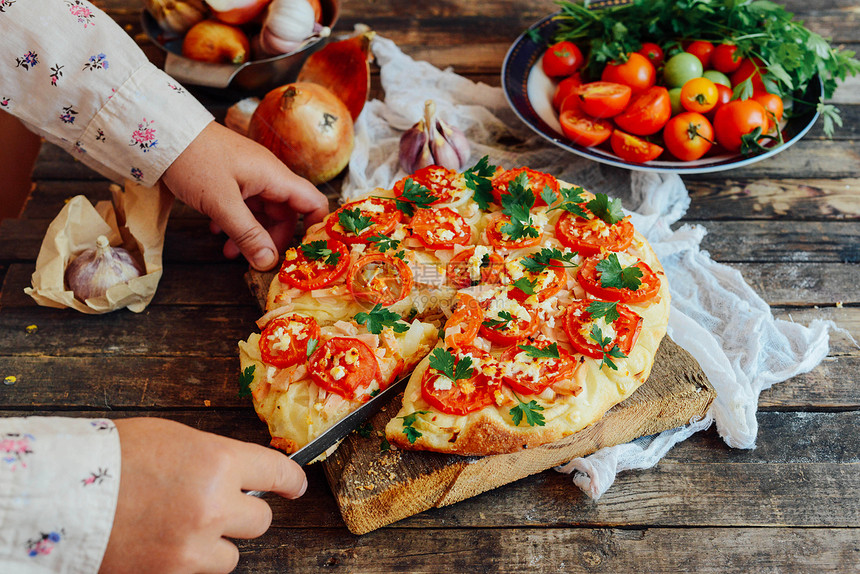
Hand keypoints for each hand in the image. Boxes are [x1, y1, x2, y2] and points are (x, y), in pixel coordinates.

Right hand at [101, 418, 306, 573]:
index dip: (292, 481)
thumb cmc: (115, 456)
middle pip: (261, 520)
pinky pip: (202, 572)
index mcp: (219, 462)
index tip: (295, 486)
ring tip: (184, 526)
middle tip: (219, 505)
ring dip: (218, 543)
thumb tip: (240, 473)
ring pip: (233, 555)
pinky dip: (191, 562)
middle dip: (244, 512)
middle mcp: (214, 506)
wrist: (62, 493)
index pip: (278, 474)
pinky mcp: (172, 573)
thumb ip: (215, 458)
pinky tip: (167, 543)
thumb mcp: (175, 439)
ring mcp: (193, 546)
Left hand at [161, 121, 328, 270]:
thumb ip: (247, 234)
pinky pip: (244, 206)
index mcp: (274, 176)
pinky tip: (217, 233)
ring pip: (263, 213)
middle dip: (273, 240)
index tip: (305, 253)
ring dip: (250, 235)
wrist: (163, 132)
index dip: (316, 228)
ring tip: (229, 254)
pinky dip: (235, 224)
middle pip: (287, 214)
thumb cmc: (194, 161)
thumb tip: (269, 263)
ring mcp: (250, 177)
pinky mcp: (233, 179)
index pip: (314, 202)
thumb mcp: (221, 203)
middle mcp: (268, 176)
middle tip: (255, 261)